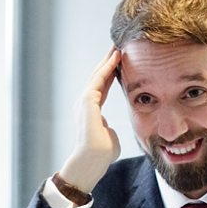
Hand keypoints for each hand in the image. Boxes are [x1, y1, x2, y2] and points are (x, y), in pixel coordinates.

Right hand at [58, 47, 121, 191]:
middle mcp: (85, 103)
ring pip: (97, 75)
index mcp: (92, 111)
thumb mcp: (110, 137)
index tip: (122, 60)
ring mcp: (84, 101)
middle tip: (118, 45)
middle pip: (99, 77)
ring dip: (108, 60)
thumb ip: (109, 129)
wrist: (91, 162)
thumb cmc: (101, 155)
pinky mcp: (86, 101)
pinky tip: (116, 57)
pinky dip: (107, 68)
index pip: (103, 86)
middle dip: (109, 61)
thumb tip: (110, 130)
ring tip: (118, 45)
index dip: (112, 73)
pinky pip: (98, 80)